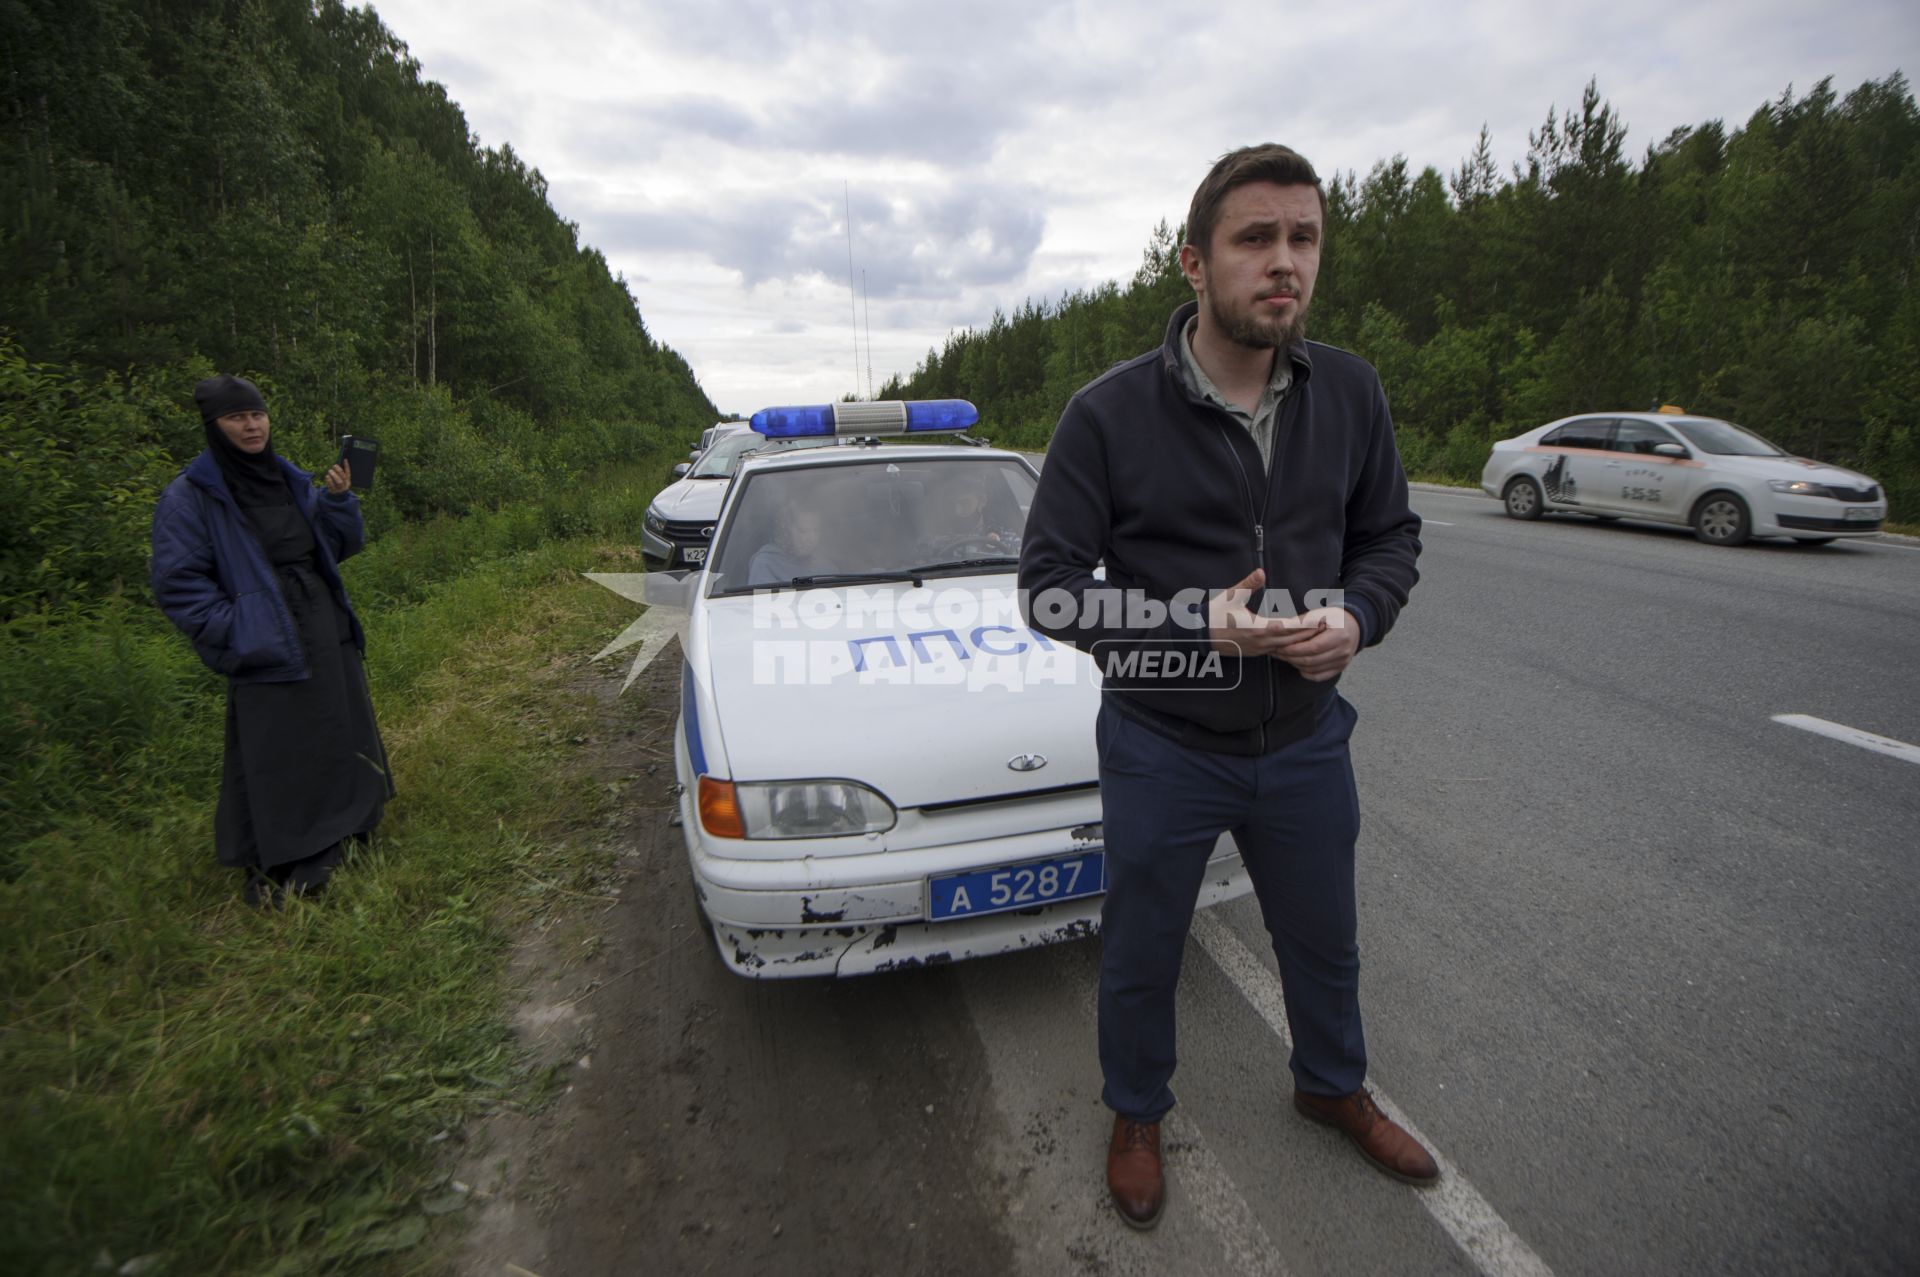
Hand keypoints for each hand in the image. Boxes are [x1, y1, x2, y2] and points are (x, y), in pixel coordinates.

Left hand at [324, 461, 350, 494]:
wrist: (337, 497)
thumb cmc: (338, 485)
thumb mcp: (341, 480)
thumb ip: (339, 474)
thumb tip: (336, 464)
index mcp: (348, 481)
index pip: (348, 473)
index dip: (347, 466)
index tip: (344, 459)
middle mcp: (345, 485)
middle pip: (343, 478)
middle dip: (339, 471)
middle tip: (334, 466)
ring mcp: (340, 489)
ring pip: (339, 482)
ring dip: (334, 475)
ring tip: (330, 471)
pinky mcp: (334, 492)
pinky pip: (332, 486)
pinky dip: (329, 480)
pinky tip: (327, 476)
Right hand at [1207, 568, 1323, 656]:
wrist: (1200, 635)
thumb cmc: (1215, 614)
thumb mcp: (1231, 596)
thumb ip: (1248, 584)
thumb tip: (1261, 571)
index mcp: (1258, 628)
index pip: (1289, 626)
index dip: (1306, 623)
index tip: (1321, 618)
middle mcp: (1262, 642)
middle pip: (1293, 639)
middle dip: (1311, 632)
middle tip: (1328, 625)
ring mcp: (1260, 649)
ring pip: (1288, 647)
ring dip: (1303, 640)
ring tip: (1319, 632)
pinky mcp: (1257, 652)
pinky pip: (1279, 650)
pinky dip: (1291, 646)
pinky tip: (1299, 641)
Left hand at [1269, 605, 1360, 681]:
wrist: (1354, 627)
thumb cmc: (1334, 618)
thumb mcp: (1321, 614)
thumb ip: (1303, 621)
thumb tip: (1283, 626)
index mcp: (1340, 636)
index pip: (1313, 647)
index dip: (1295, 649)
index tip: (1280, 646)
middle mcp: (1343, 651)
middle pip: (1312, 661)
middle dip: (1291, 658)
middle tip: (1277, 652)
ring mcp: (1342, 662)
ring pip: (1313, 670)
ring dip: (1295, 665)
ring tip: (1284, 657)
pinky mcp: (1339, 669)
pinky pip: (1319, 677)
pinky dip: (1305, 673)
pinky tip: (1297, 664)